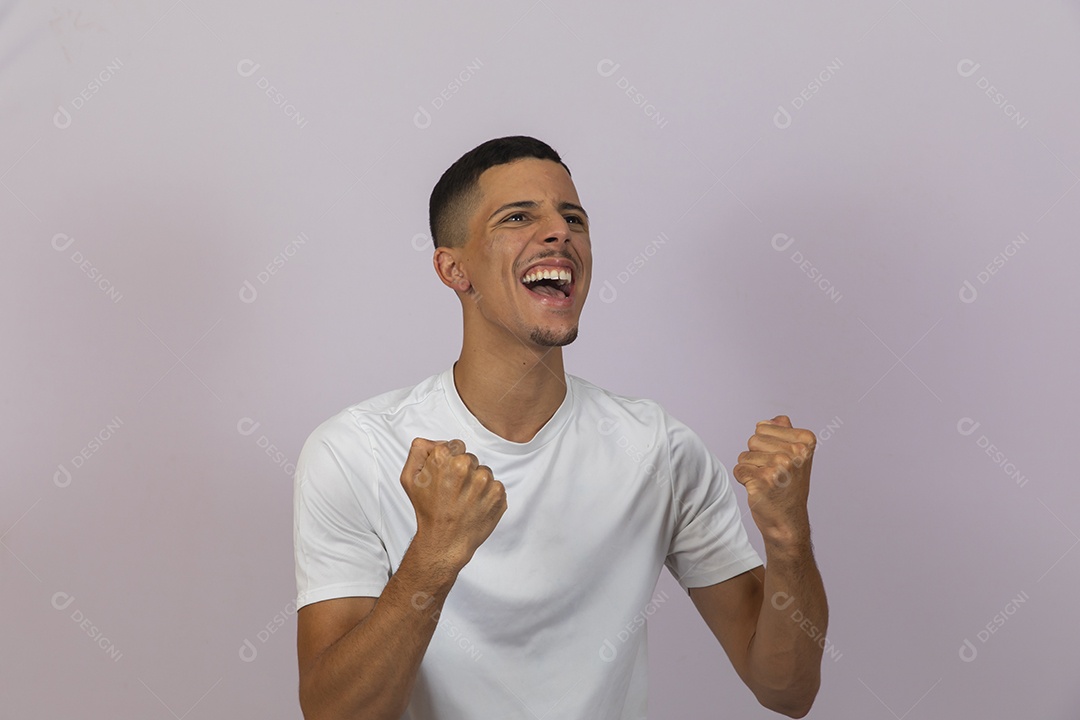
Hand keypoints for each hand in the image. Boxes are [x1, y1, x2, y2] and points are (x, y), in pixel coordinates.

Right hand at [399, 437, 506, 568]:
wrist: (445, 541)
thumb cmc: (427, 511)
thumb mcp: (409, 479)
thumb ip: (419, 451)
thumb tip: (435, 442)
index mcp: (444, 458)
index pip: (455, 446)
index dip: (450, 461)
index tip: (446, 477)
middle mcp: (465, 466)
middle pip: (470, 458)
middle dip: (463, 471)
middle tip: (453, 491)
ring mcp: (483, 480)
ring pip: (483, 472)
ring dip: (476, 483)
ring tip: (464, 500)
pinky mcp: (498, 494)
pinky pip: (496, 486)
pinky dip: (488, 495)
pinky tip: (475, 506)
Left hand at [732, 415, 815, 546]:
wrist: (788, 521)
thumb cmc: (789, 487)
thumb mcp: (795, 457)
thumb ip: (784, 433)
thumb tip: (772, 420)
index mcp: (805, 441)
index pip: (764, 427)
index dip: (766, 444)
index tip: (781, 462)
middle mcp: (795, 452)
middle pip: (753, 439)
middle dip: (757, 456)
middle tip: (774, 474)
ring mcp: (780, 466)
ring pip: (745, 455)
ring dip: (751, 469)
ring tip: (768, 482)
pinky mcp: (763, 481)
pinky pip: (739, 470)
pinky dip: (744, 480)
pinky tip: (760, 490)